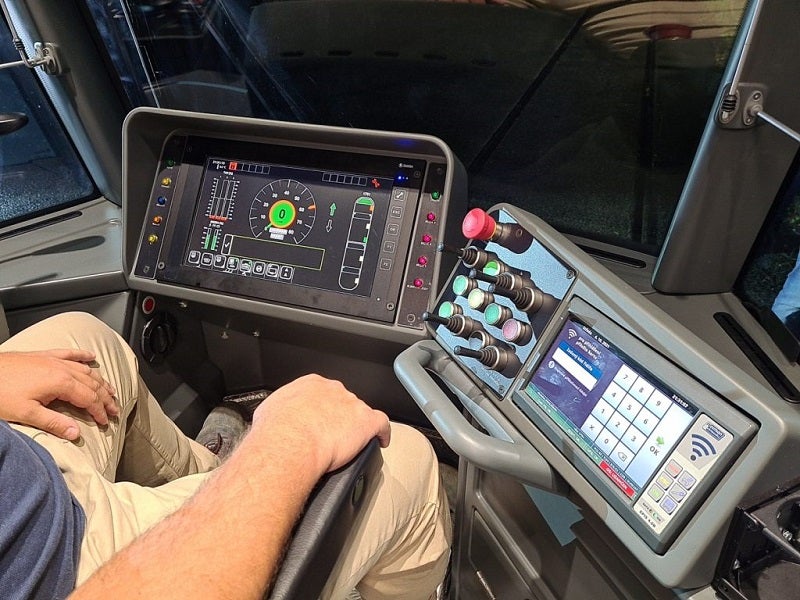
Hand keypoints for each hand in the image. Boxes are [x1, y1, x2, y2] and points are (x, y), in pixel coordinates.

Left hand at [0, 349, 117, 439]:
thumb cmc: (0, 393)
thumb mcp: (26, 414)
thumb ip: (54, 423)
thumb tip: (76, 433)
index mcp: (61, 383)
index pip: (89, 399)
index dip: (100, 411)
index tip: (106, 421)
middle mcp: (61, 369)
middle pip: (92, 384)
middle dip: (106, 398)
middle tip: (115, 409)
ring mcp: (53, 360)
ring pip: (85, 370)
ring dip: (100, 381)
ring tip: (110, 390)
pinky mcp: (43, 356)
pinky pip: (69, 353)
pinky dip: (82, 356)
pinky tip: (91, 357)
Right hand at [251, 374, 389, 475]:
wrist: (290, 443)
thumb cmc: (276, 430)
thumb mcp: (269, 411)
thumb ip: (280, 410)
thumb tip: (275, 418)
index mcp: (312, 385)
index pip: (323, 392)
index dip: (323, 407)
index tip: (319, 418)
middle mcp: (334, 390)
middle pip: (343, 401)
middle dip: (339, 416)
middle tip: (331, 434)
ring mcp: (352, 405)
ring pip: (360, 413)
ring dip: (357, 425)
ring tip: (351, 442)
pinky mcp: (367, 422)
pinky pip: (381, 424)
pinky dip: (383, 432)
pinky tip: (381, 440)